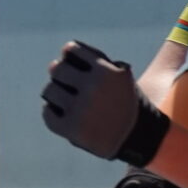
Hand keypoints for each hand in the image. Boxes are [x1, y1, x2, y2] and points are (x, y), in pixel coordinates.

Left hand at [42, 42, 171, 164]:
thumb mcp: (122, 74)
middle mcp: (94, 88)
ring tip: (66, 99)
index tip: (73, 62)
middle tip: (65, 81)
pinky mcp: (72, 129)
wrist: (140, 138)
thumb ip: (98, 59)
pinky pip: (47, 113)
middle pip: (56, 69)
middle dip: (60, 74)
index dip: (70, 54)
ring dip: (56, 94)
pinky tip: (65, 115)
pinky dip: (53, 113)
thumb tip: (65, 53)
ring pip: (49, 91)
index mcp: (107, 71)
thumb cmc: (126, 101)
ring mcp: (81, 110)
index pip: (70, 49)